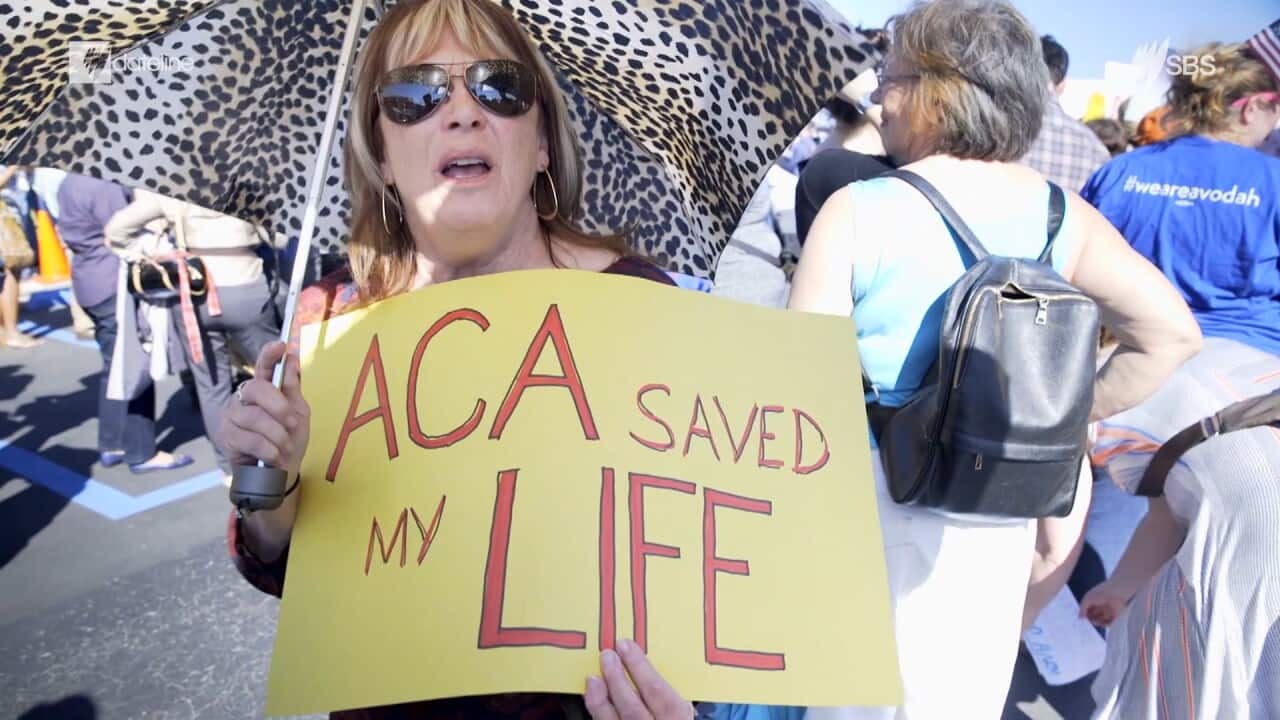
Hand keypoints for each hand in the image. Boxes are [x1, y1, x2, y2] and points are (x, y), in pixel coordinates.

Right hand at [217, 341, 309, 475]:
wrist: (279, 473)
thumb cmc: (288, 440)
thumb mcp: (298, 414)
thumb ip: (293, 388)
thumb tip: (292, 358)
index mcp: (262, 390)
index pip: (263, 368)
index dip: (269, 356)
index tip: (282, 345)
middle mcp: (243, 398)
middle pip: (258, 389)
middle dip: (280, 407)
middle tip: (292, 424)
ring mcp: (232, 417)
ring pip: (256, 418)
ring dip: (278, 435)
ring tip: (285, 447)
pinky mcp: (226, 437)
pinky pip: (252, 440)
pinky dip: (270, 450)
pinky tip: (275, 456)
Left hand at [584, 639, 693, 719]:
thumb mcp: (682, 713)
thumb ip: (667, 696)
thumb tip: (641, 665)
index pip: (657, 692)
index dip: (639, 667)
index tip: (626, 646)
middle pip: (632, 709)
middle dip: (617, 679)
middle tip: (607, 656)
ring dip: (600, 700)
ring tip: (593, 678)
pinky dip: (598, 716)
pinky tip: (593, 701)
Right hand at [1080, 582, 1129, 626]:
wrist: (1116, 593)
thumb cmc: (1100, 593)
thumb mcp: (1087, 599)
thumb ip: (1082, 608)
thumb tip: (1079, 617)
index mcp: (1092, 602)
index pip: (1086, 610)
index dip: (1083, 615)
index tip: (1080, 620)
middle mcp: (1099, 607)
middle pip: (1092, 616)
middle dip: (1089, 620)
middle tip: (1086, 623)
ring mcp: (1106, 612)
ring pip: (1099, 620)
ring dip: (1096, 622)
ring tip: (1094, 621)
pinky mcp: (1113, 616)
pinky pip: (1108, 623)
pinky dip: (1104, 624)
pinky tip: (1101, 623)